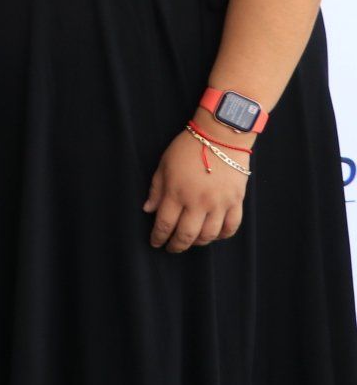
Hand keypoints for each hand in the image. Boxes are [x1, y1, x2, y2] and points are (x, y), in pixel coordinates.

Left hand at [144, 129, 246, 252]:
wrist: (220, 137)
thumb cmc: (188, 148)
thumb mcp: (164, 165)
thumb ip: (156, 189)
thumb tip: (148, 210)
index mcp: (177, 193)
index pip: (165, 224)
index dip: (158, 237)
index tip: (155, 243)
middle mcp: (198, 202)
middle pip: (186, 235)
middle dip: (176, 245)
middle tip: (171, 248)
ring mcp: (219, 204)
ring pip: (209, 235)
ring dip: (198, 242)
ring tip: (191, 241)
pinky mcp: (236, 202)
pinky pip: (231, 227)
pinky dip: (222, 235)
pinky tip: (214, 235)